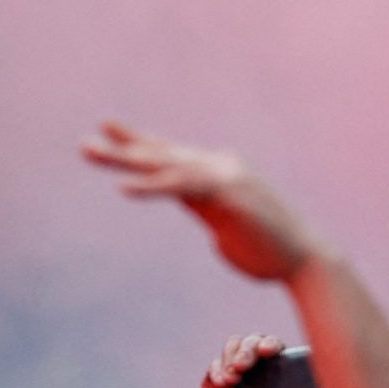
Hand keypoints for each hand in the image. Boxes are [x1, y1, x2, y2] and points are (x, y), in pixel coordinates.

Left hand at [82, 122, 323, 282]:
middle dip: (123, 147)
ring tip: (91, 154)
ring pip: (167, 164)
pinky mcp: (229, 194)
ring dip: (126, 160)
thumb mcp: (226, 223)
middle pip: (163, 154)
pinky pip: (183, 187)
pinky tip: (125, 187)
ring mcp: (226, 177)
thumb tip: (196, 206)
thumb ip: (206, 207)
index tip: (107, 128)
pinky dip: (153, 186)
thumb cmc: (268, 248)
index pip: (172, 153)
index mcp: (219, 173)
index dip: (139, 141)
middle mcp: (221, 167)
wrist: (303, 259)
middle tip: (84, 145)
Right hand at [194, 334, 286, 387]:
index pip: (284, 353)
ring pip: (238, 345)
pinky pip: (216, 364)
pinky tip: (220, 383)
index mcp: (282, 384)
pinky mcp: (215, 382)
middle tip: (244, 366)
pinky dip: (217, 368)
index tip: (270, 352)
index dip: (277, 346)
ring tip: (231, 378)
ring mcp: (239, 375)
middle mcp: (262, 373)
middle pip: (259, 341)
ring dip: (234, 354)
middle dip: (252, 347)